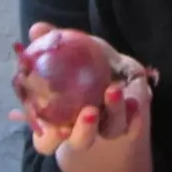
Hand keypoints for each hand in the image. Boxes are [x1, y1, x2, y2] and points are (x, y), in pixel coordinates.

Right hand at [12, 24, 154, 171]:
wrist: (114, 76)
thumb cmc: (82, 66)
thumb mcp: (68, 51)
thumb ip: (50, 43)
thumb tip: (36, 30)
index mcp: (59, 124)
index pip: (46, 141)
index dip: (48, 138)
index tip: (53, 128)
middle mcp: (85, 130)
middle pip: (80, 142)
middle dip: (84, 131)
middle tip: (89, 112)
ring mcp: (110, 127)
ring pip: (112, 130)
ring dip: (114, 112)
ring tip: (113, 90)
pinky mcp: (132, 120)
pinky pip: (135, 121)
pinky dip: (135, 111)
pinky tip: (136, 98)